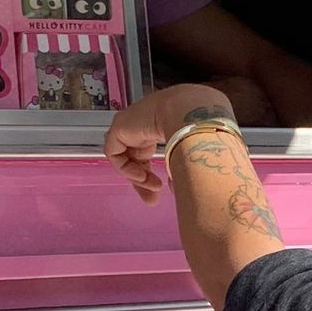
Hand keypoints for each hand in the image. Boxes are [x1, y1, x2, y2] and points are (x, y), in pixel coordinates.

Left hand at [105, 84, 235, 203]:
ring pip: (126, 160)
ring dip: (138, 179)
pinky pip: (115, 155)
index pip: (145, 156)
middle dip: (143, 182)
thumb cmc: (196, 128)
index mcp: (157, 128)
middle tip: (152, 200)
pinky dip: (127, 169)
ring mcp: (128, 127)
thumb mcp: (189, 155)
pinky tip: (143, 176)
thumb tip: (182, 191)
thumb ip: (182, 171)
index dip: (149, 177)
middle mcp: (142, 127)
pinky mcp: (118, 128)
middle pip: (134, 160)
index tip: (160, 193)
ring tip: (154, 188)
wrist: (188, 110)